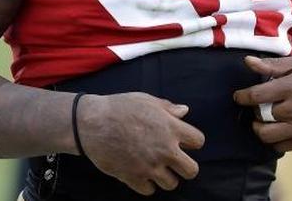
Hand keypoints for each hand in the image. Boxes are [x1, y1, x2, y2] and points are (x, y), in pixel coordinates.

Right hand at [77, 92, 204, 195]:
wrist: (91, 123)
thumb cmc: (119, 107)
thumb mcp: (146, 100)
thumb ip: (168, 108)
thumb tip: (184, 111)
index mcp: (171, 128)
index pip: (199, 141)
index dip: (192, 141)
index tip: (183, 140)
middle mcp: (164, 150)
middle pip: (192, 171)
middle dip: (185, 166)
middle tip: (174, 160)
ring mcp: (149, 167)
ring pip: (172, 184)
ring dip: (166, 177)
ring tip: (156, 167)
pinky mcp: (133, 178)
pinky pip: (150, 191)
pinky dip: (147, 184)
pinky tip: (141, 173)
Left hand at [233, 55, 291, 151]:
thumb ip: (273, 65)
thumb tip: (247, 61)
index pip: (256, 96)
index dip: (242, 97)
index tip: (239, 96)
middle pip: (260, 117)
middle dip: (253, 112)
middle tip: (256, 107)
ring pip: (267, 136)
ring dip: (260, 129)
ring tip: (263, 121)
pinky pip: (282, 146)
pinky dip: (274, 140)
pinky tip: (277, 129)